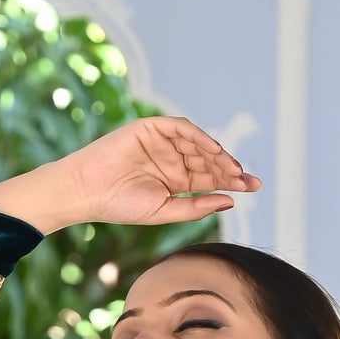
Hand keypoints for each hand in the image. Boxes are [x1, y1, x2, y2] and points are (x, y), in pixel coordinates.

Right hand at [0, 118, 258, 236]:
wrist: (87, 192)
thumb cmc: (119, 206)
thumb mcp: (164, 211)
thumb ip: (195, 207)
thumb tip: (229, 201)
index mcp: (175, 180)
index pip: (209, 178)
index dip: (232, 181)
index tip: (253, 188)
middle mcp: (171, 159)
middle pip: (208, 160)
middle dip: (230, 169)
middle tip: (248, 180)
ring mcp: (161, 142)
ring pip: (197, 144)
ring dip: (216, 155)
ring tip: (232, 169)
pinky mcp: (150, 127)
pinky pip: (180, 128)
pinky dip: (198, 136)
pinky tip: (212, 149)